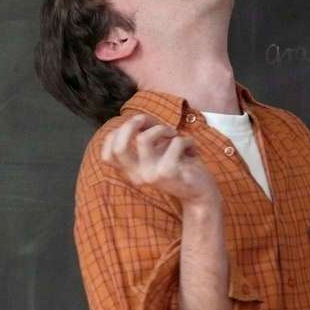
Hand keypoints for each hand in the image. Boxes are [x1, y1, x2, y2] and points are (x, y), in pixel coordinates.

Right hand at [100, 113, 220, 207]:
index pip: (107, 155)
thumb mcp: (158, 151)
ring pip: (143, 138)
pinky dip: (186, 140)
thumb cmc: (180, 166)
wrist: (201, 192)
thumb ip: (146, 134)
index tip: (135, 126)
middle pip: (118, 148)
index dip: (115, 134)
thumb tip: (140, 118)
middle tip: (147, 119)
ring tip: (174, 134)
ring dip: (162, 128)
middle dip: (130, 124)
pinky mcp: (169, 173)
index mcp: (132, 172)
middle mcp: (138, 176)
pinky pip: (174, 143)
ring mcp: (152, 176)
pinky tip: (192, 148)